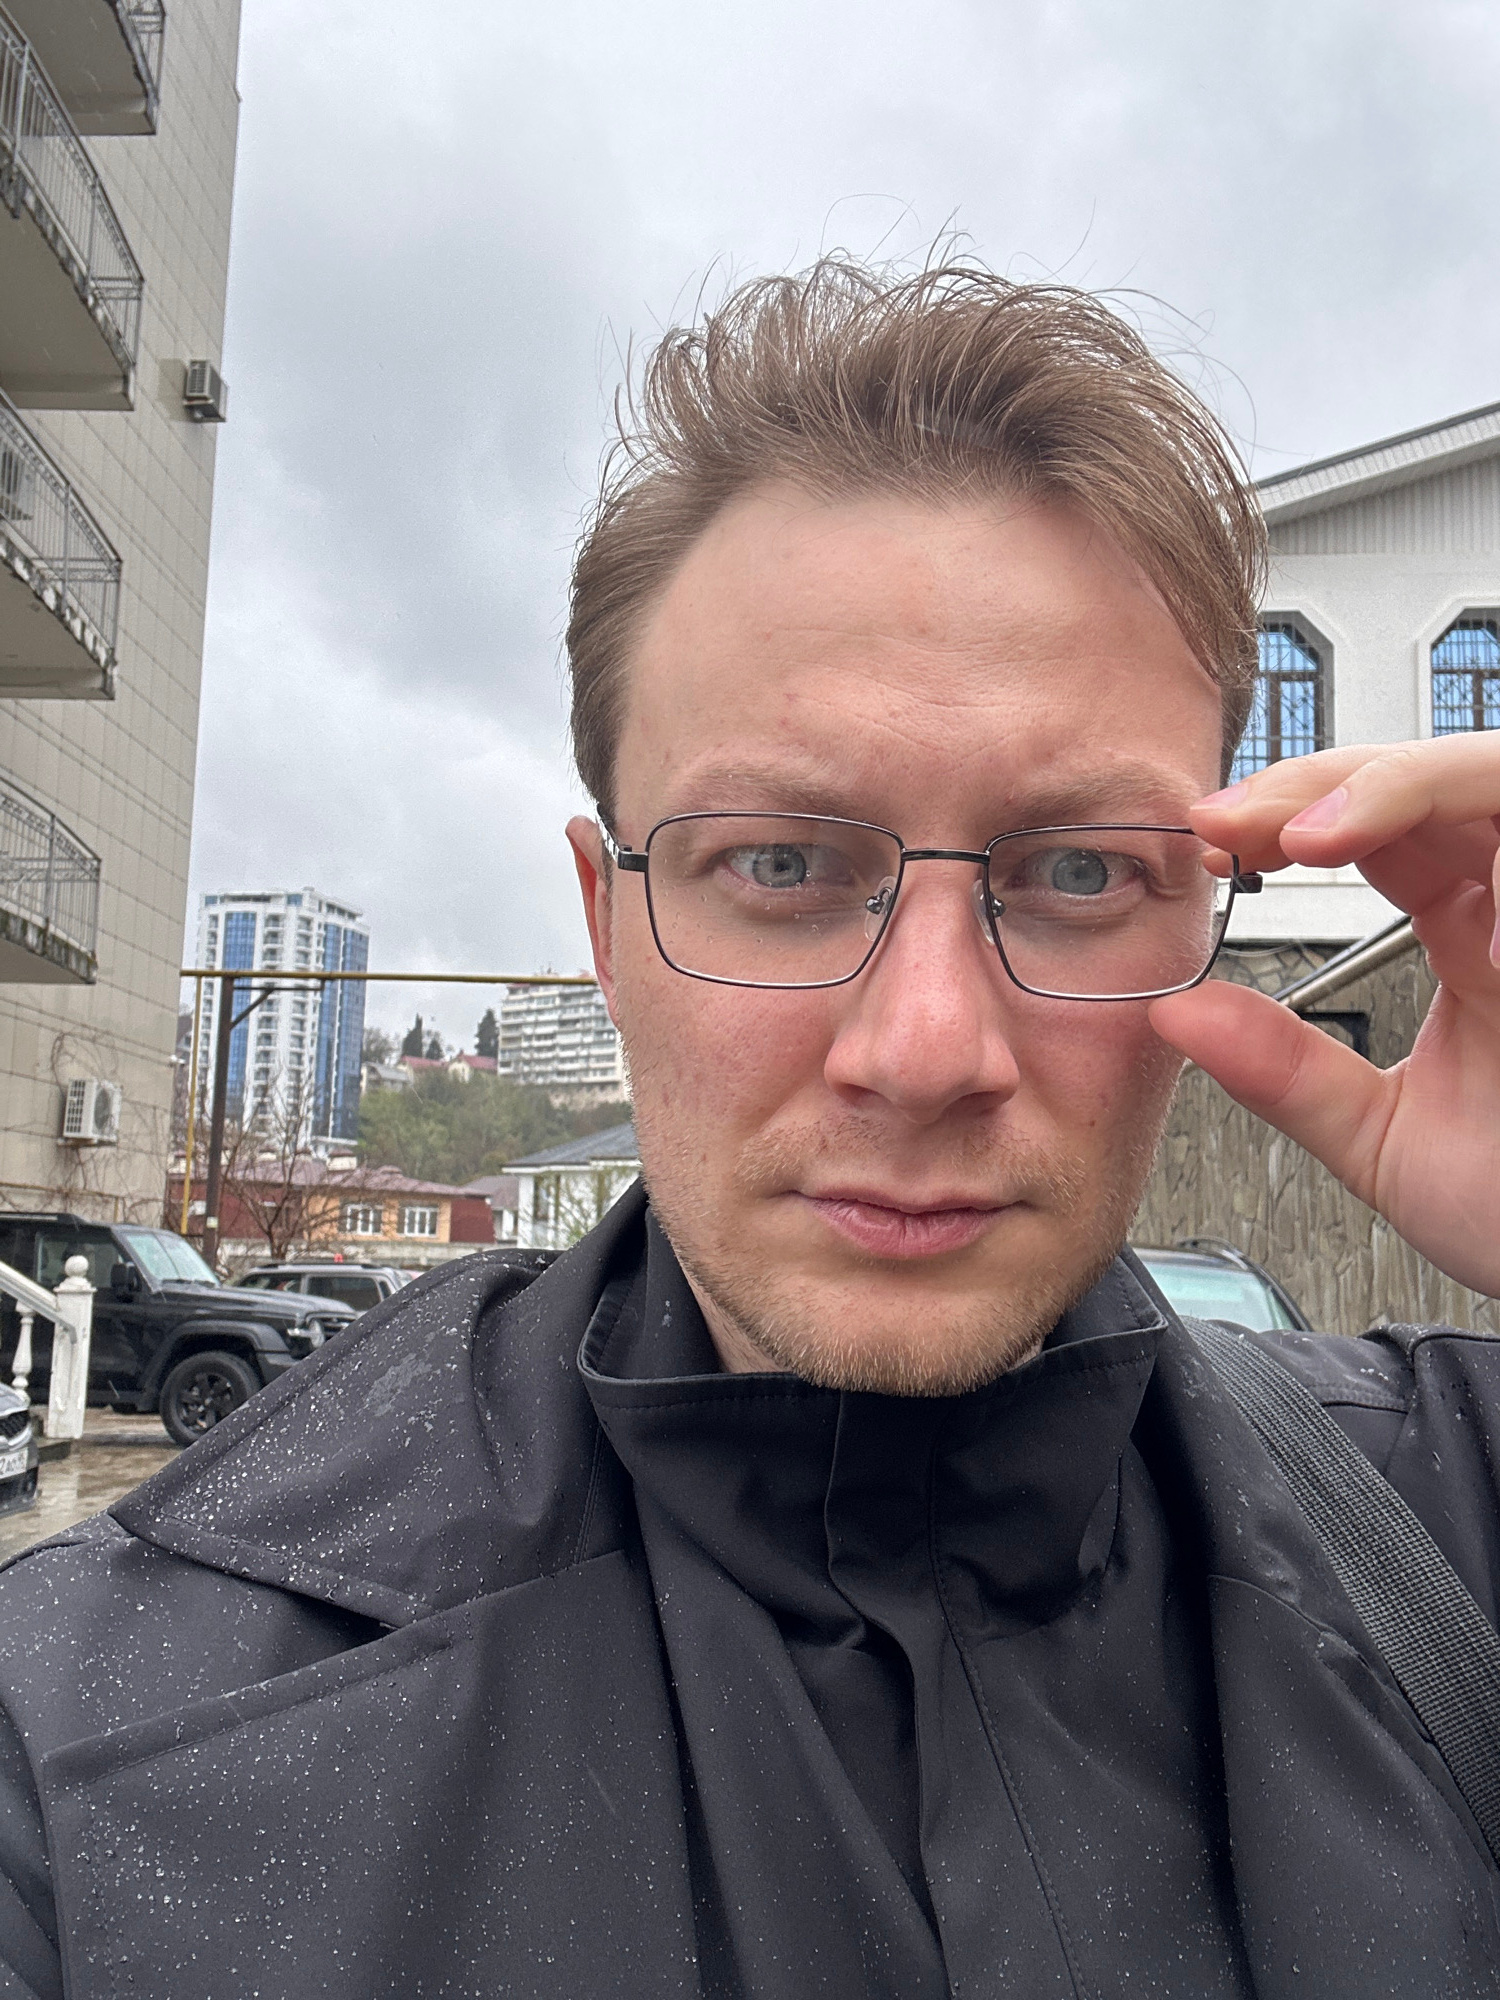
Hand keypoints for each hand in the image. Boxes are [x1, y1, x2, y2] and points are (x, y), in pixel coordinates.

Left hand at [1147, 735, 1499, 1298]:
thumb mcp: (1385, 1142)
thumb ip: (1285, 1075)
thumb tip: (1175, 1014)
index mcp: (1472, 931)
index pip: (1378, 825)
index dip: (1289, 811)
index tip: (1209, 840)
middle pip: (1431, 776)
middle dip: (1325, 779)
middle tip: (1238, 823)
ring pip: (1496, 778)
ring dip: (1405, 787)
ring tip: (1317, 836)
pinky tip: (1469, 927)